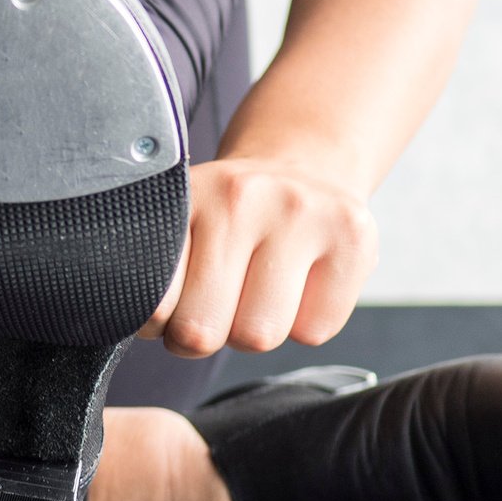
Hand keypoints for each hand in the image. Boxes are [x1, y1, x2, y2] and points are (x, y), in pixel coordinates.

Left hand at [141, 157, 377, 355]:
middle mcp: (244, 196)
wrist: (305, 165)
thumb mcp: (181, 222)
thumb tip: (146, 323)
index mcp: (188, 195)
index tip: (168, 309)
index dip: (158, 324)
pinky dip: (303, 325)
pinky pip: (313, 332)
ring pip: (259, 335)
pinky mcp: (355, 239)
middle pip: (204, 329)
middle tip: (212, 307)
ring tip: (254, 295)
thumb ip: (154, 266)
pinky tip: (300, 288)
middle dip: (202, 335)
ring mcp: (304, 214)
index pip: (154, 301)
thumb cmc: (233, 213)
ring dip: (252, 332)